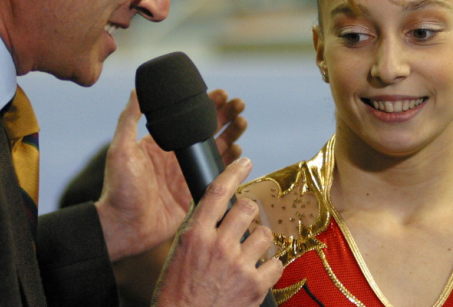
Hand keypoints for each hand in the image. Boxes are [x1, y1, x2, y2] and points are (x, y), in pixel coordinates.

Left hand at [95, 89, 245, 260]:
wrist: (124, 227)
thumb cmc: (118, 188)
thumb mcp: (121, 149)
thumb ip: (129, 119)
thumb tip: (137, 89)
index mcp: (163, 142)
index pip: (189, 117)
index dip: (207, 104)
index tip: (221, 94)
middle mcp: (179, 154)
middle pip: (209, 129)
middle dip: (226, 115)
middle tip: (239, 104)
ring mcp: (189, 172)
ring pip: (217, 147)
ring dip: (232, 133)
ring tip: (242, 122)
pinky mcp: (196, 190)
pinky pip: (218, 172)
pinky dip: (231, 161)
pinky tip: (239, 150)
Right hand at [152, 158, 282, 306]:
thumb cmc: (177, 289)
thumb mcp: (180, 250)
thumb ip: (199, 225)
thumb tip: (216, 202)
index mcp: (196, 234)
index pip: (218, 191)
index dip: (234, 172)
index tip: (244, 163)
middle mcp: (218, 246)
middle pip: (247, 208)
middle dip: (247, 212)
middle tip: (243, 223)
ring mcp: (238, 266)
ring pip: (264, 233)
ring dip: (258, 240)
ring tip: (248, 252)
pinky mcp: (254, 286)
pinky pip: (276, 262)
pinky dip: (269, 265)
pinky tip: (257, 270)